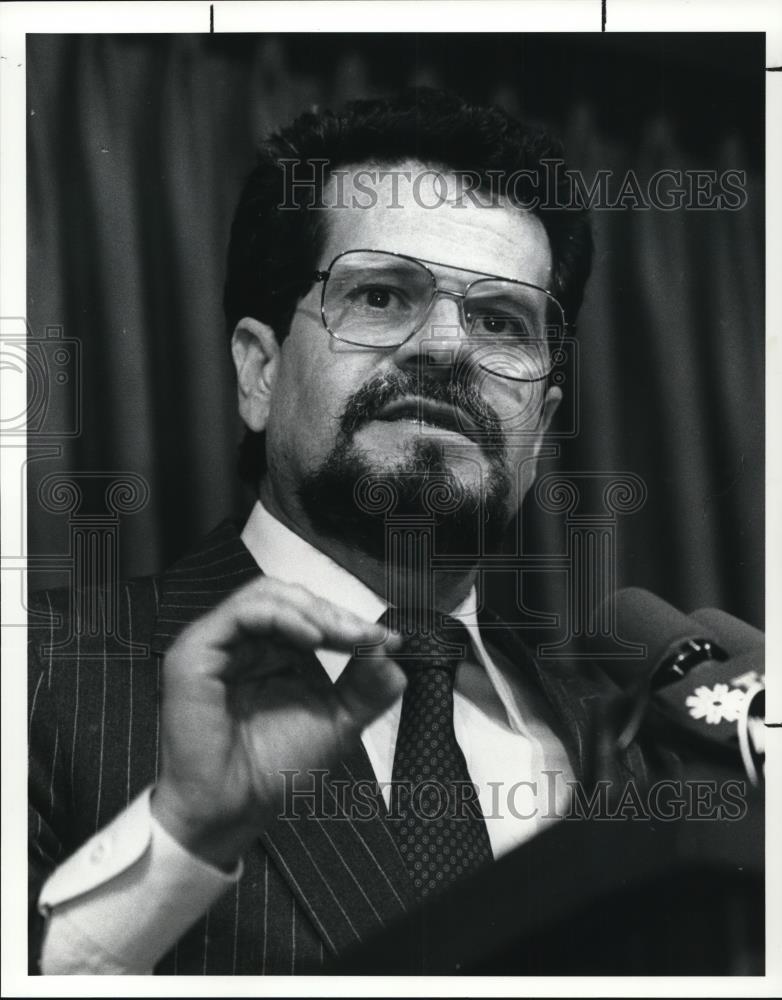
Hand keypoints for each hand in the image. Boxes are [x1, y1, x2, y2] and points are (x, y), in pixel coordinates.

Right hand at [151, 577, 404, 869]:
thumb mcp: (337, 721)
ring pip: (266, 594)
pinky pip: (242, 613)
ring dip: (314, 610)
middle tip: (370, 636)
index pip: (309, 613)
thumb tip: (392, 652)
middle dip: (336, 613)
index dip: (349, 620)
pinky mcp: (196, 651)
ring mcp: (217, 643)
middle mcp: (242, 642)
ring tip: (345, 636)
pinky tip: (314, 638)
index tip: (388, 639)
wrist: (233, 810)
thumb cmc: (274, 770)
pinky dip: (283, 617)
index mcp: (270, 652)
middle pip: (290, 596)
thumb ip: (367, 685)